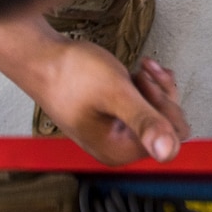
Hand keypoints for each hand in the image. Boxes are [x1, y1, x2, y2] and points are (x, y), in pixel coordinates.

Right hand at [37, 44, 189, 164]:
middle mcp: (118, 148)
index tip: (146, 84)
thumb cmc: (71, 74)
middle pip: (165, 125)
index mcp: (118, 151)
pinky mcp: (112, 117)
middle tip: (141, 74)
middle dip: (159, 94)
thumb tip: (168, 153)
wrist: (43, 58)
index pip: (169, 137)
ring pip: (156, 112)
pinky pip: (142, 105)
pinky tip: (139, 71)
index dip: (164, 107)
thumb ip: (144, 121)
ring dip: (153, 87)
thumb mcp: (116, 94)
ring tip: (139, 70)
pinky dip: (145, 85)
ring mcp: (115, 132)